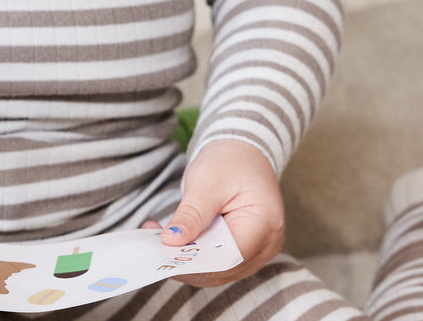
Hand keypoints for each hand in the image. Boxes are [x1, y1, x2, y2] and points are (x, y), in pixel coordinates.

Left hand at [160, 139, 284, 285]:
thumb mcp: (208, 182)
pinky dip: (196, 254)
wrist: (244, 152)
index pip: (228, 257)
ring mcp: (258, 251)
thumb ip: (192, 214)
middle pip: (223, 268)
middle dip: (188, 262)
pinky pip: (218, 261)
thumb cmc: (231, 161)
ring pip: (219, 270)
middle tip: (155, 248)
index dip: (196, 261)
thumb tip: (171, 241)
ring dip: (189, 260)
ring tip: (160, 242)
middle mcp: (266, 244)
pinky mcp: (245, 251)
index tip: (165, 254)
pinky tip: (175, 241)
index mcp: (265, 224)